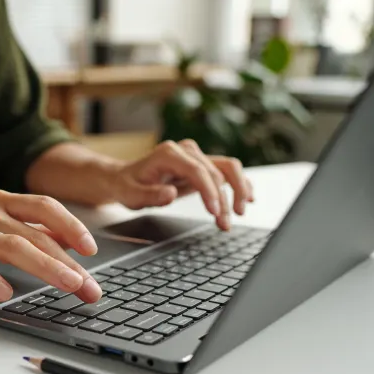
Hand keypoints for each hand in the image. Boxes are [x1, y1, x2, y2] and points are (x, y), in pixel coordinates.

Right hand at [0, 190, 102, 302]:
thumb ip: (29, 229)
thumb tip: (68, 241)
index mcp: (2, 202)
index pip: (45, 207)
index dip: (72, 227)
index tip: (91, 250)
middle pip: (37, 235)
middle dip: (69, 262)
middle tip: (90, 287)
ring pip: (12, 246)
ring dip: (45, 266)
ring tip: (68, 285)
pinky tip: (5, 294)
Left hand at [112, 140, 254, 229]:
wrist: (125, 178)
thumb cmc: (128, 186)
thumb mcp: (130, 195)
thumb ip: (149, 195)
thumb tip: (170, 193)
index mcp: (169, 154)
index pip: (197, 171)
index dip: (209, 192)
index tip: (215, 212)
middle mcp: (186, 150)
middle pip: (216, 172)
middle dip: (224, 200)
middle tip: (225, 223)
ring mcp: (197, 156)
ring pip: (228, 169)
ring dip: (237, 191)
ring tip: (238, 214)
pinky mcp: (203, 165)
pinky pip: (227, 171)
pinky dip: (239, 184)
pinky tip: (248, 199)